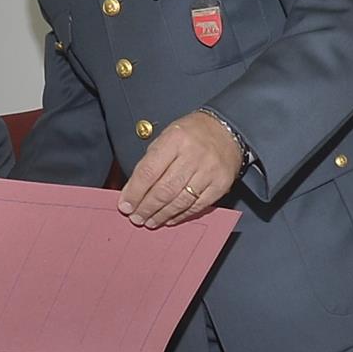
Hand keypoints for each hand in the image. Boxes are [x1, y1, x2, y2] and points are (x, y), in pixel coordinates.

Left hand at [117, 111, 242, 228]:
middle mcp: (193, 155)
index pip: (149, 171)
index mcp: (175, 139)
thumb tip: (133, 191)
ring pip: (180, 201)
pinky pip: (197, 205)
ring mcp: (209, 170)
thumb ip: (151, 162)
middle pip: (164, 189)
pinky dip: (180, 215)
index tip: (125, 205)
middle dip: (146, 207)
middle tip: (136, 217)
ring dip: (161, 215)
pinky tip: (169, 219)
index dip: (134, 192)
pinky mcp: (221, 184)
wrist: (227, 129)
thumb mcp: (167, 136)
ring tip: (150, 221)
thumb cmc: (192, 134)